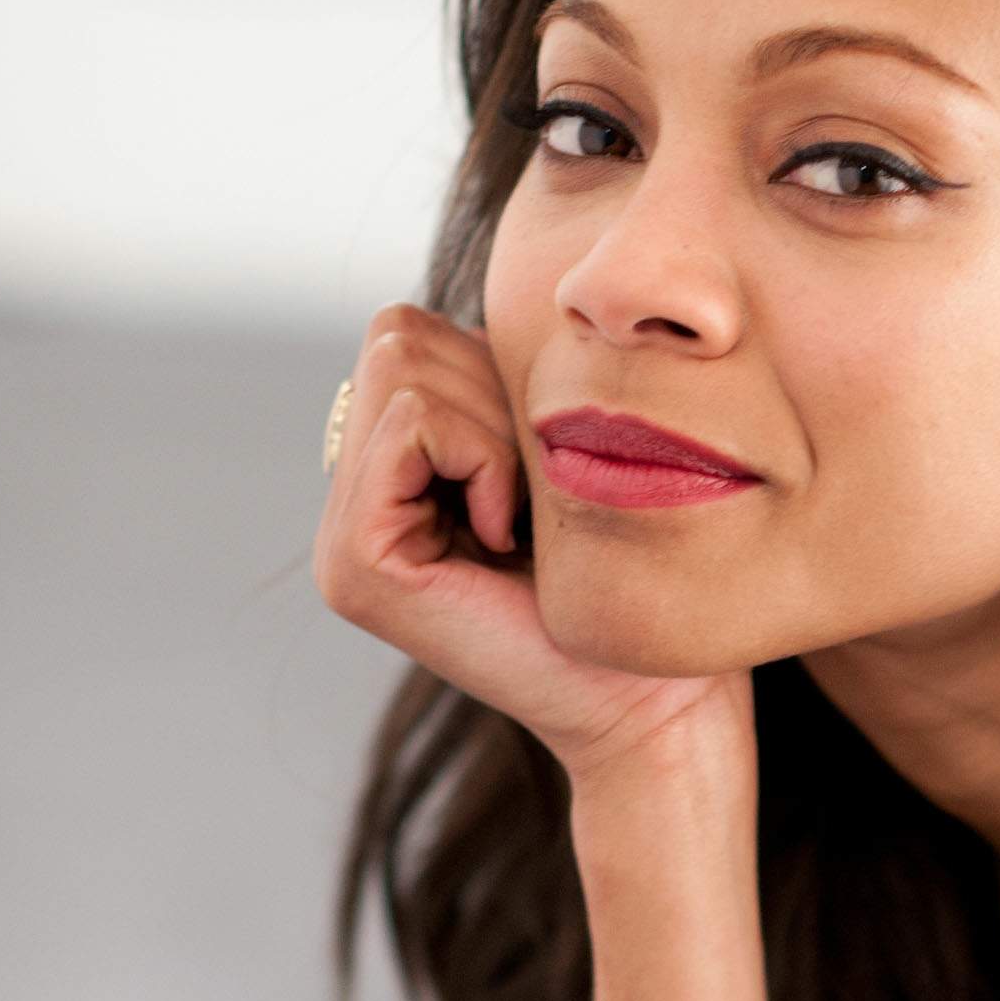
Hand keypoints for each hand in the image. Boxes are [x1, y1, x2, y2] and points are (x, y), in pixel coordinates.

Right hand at [314, 303, 755, 792]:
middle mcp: (352, 509)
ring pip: (404, 365)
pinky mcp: (359, 565)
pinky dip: (483, 457)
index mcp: (391, 480)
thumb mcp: (558, 451)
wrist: (656, 701)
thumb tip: (490, 299)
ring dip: (493, 426)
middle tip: (532, 494)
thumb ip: (498, 386)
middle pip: (397, 336)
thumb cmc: (634, 582)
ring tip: (523, 518)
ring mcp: (344, 542)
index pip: (408, 335)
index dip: (493, 374)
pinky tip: (510, 536)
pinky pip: (416, 423)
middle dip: (489, 391)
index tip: (540, 471)